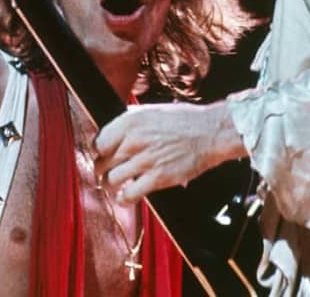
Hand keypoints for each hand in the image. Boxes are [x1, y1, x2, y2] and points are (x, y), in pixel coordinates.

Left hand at [94, 100, 246, 203]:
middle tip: (106, 171)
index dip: (99, 151)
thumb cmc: (185, 120)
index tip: (102, 155)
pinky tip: (125, 197)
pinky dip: (124, 198)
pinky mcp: (158, 179)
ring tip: (114, 185)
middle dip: (102, 169)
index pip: (99, 142)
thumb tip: (115, 130)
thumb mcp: (153, 111)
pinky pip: (129, 194)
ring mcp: (145, 161)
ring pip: (111, 180)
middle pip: (102, 162)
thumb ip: (131, 120)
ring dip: (110, 185)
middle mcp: (134, 140)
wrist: (211, 132)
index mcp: (131, 121)